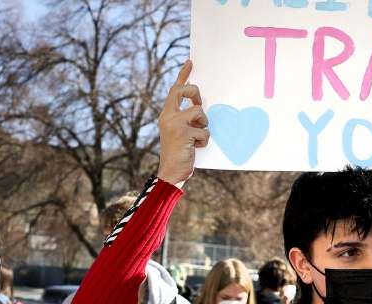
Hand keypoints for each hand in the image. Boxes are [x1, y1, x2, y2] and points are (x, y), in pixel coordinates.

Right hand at [157, 60, 209, 188]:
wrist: (170, 172)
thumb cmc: (179, 153)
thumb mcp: (181, 132)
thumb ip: (187, 119)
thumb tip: (200, 108)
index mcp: (167, 114)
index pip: (175, 89)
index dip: (183, 75)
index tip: (191, 62)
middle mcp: (168, 115)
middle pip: (184, 90)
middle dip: (196, 94)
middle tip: (200, 104)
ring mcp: (175, 123)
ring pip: (200, 113)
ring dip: (203, 127)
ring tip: (195, 139)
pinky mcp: (184, 132)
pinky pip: (204, 132)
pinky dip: (203, 141)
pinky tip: (195, 148)